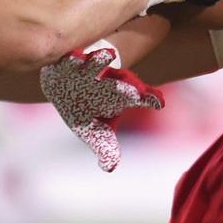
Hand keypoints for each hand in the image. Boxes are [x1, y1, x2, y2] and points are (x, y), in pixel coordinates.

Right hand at [39, 44, 163, 172]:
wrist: (64, 85)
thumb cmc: (87, 112)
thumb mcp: (97, 133)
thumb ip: (107, 149)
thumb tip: (110, 167)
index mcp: (118, 98)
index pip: (139, 99)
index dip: (149, 99)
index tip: (158, 103)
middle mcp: (105, 83)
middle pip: (118, 86)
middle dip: (126, 89)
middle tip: (135, 93)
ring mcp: (87, 71)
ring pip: (96, 63)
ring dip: (100, 60)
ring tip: (106, 54)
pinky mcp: (66, 63)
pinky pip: (69, 58)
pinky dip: (71, 57)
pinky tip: (73, 56)